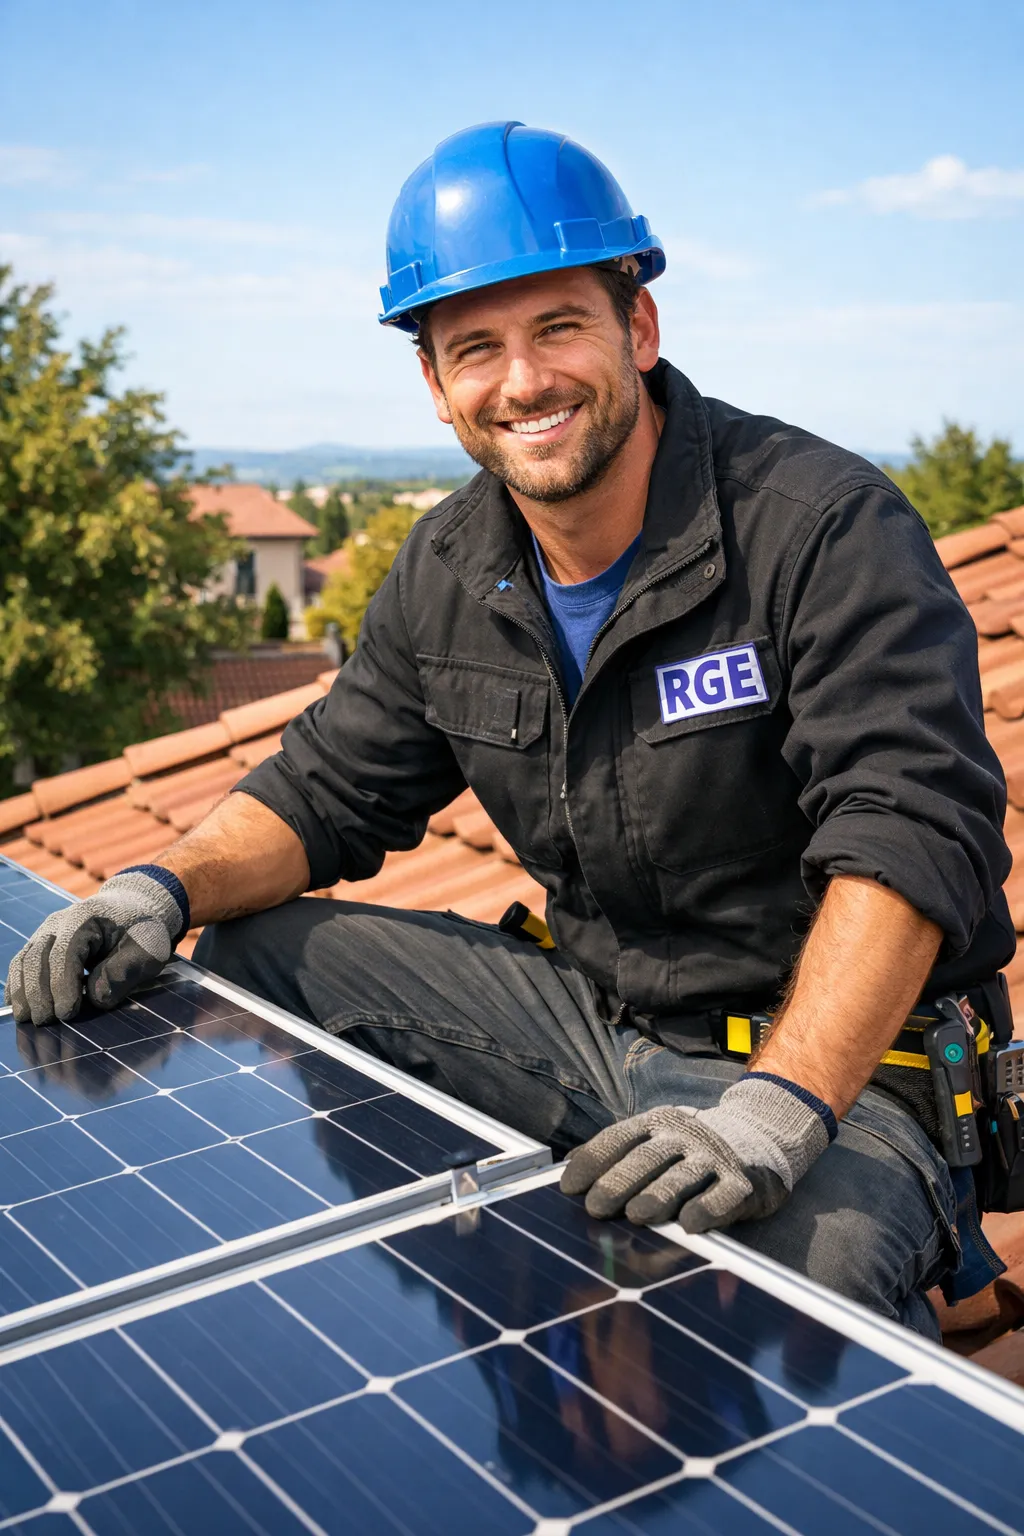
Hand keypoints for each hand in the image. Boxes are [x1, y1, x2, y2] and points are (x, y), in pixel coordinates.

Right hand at [7, 867, 187, 1026]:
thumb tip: (95, 998)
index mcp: (85, 919)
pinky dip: (17, 986)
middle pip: (37, 958)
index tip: (66, 1013)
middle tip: (47, 1022)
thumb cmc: (142, 932)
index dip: (62, 985)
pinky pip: (22, 964)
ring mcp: (46, 932)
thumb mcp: (146, 951)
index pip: (65, 954)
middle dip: (39, 993)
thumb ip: (123, 972)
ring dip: (23, 993)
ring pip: (24, 961)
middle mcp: (58, 922)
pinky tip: (20, 1007)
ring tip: (29, 1020)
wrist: (134, 910)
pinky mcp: (42, 944)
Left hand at [560, 1074, 834, 1231]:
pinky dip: (707, 1209)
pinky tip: (690, 1224)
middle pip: (647, 1157)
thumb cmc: (688, 1152)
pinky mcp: (742, 1183)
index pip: (618, 1137)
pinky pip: (723, 1196)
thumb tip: (564, 1168)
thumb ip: (615, 1154)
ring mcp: (713, 1158)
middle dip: (618, 1181)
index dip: (592, 1161)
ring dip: (658, 1195)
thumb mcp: (653, 1140)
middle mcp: (684, 1135)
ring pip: (681, 1176)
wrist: (758, 1141)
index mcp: (656, 1123)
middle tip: (596, 1207)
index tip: (568, 1187)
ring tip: (636, 1215)